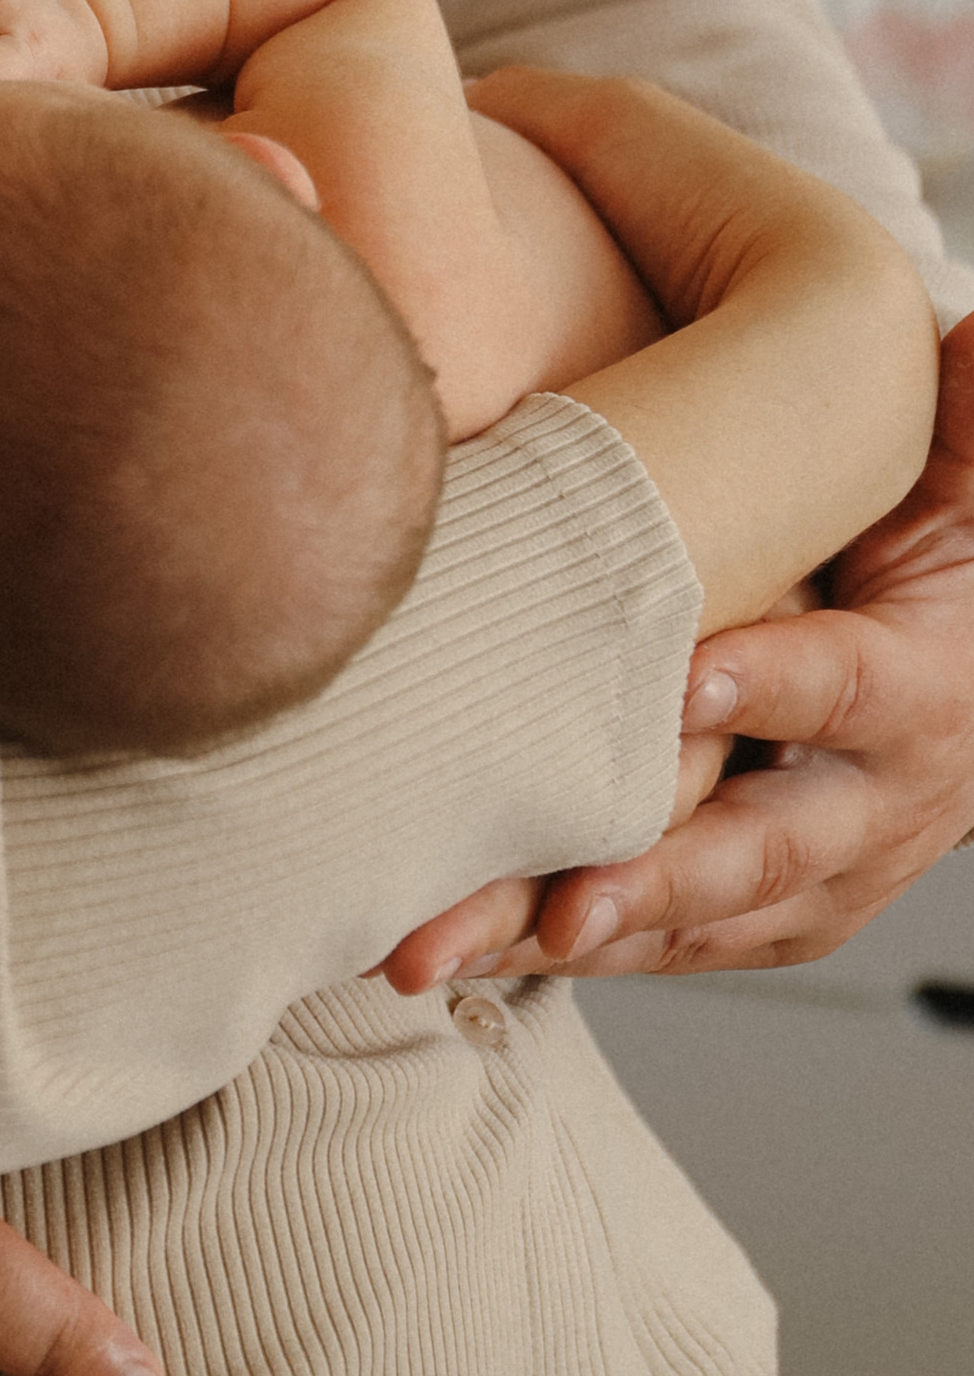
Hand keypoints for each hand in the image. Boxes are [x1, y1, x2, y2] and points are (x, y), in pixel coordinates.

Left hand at [383, 306, 973, 990]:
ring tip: (453, 947)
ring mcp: (817, 875)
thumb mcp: (966, 482)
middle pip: (759, 849)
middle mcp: (874, 803)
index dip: (770, 683)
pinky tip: (461, 955)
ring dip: (571, 934)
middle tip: (557, 899)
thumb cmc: (946, 558)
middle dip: (650, 878)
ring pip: (690, 918)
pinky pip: (656, 943)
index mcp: (925, 686)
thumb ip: (965, 418)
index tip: (683, 684)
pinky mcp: (759, 915)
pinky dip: (559, 957)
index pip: (846, 683)